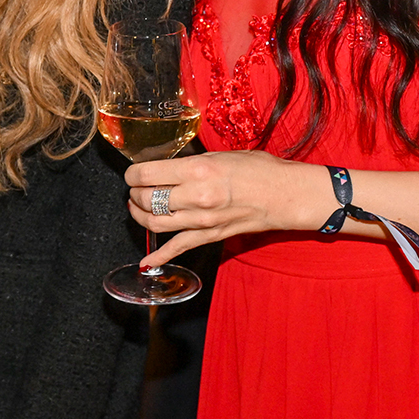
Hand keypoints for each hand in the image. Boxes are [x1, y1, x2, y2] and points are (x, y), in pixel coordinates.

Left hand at [126, 150, 330, 268]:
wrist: (287, 195)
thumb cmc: (259, 170)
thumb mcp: (220, 156)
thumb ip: (192, 163)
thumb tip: (167, 167)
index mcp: (197, 171)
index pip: (147, 175)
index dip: (132, 174)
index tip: (132, 173)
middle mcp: (196, 197)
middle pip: (147, 199)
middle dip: (135, 193)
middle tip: (136, 188)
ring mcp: (202, 220)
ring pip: (155, 224)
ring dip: (140, 216)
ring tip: (137, 208)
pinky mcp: (211, 236)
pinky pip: (179, 248)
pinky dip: (160, 257)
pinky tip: (146, 262)